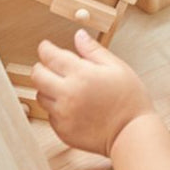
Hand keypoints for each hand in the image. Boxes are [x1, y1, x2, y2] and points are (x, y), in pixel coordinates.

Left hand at [30, 29, 156, 156]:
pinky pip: (50, 115)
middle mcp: (67, 94)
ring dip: (48, 89)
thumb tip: (79, 35)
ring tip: (66, 89)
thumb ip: (94, 51)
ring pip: (40, 96)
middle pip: (37, 75)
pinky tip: (73, 107)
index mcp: (81, 75)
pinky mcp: (63, 131)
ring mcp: (63, 115)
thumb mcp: (117, 68)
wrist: (132, 134)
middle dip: (41, 67)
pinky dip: (56, 109)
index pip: (50, 56)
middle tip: (51, 67)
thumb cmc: (130, 100)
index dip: (45, 48)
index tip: (46, 47)